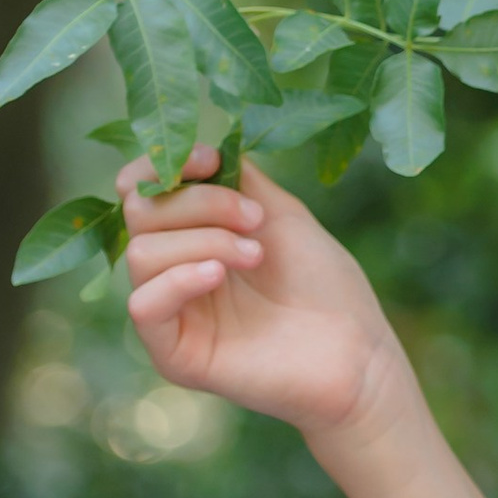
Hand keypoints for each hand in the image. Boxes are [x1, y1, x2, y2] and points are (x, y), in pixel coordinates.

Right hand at [117, 143, 409, 438]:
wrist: (357, 352)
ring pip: (140, 253)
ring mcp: (173, 313)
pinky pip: (143, 306)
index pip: (141, 190)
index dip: (164, 165)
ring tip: (256, 255)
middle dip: (200, 203)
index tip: (209, 159)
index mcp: (194, 236)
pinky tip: (219, 276)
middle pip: (141, 213)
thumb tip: (200, 143)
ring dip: (205, 241)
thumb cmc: (327, 286)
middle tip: (256, 220)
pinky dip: (178, 279)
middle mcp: (174, 271)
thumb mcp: (282, 215)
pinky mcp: (175, 354)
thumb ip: (237, 179)